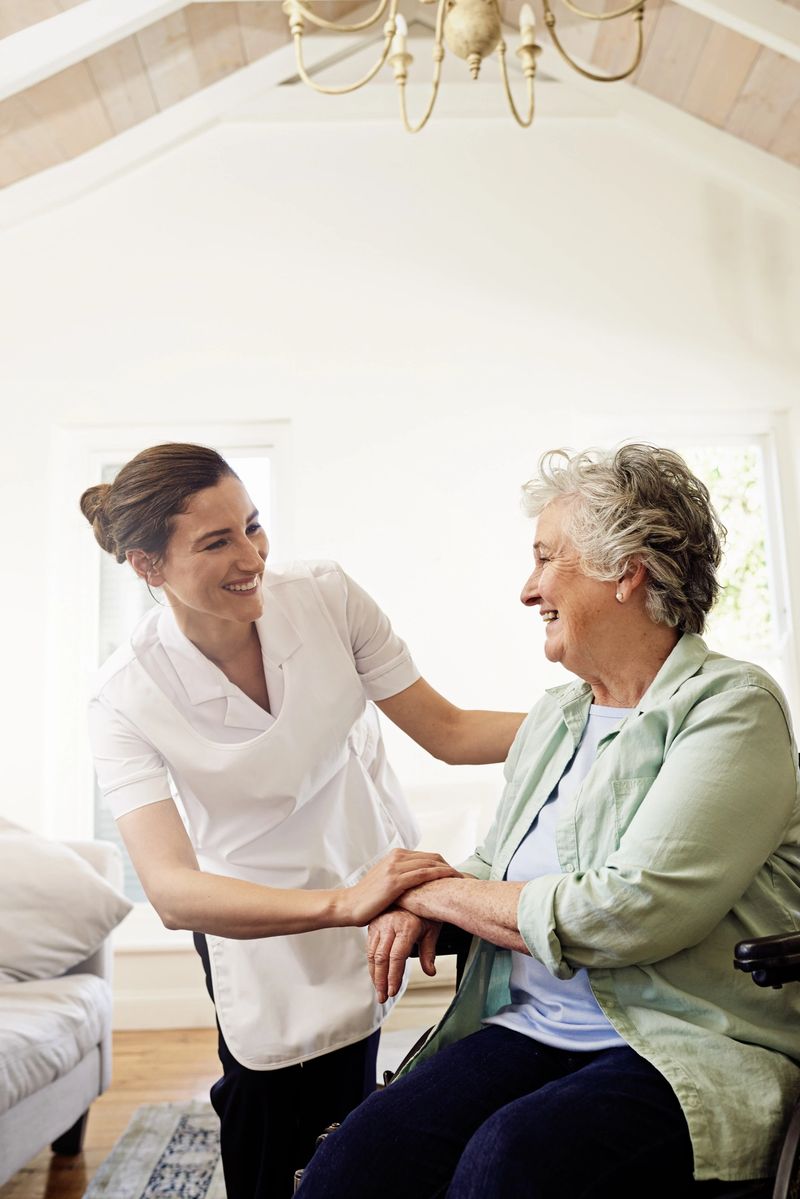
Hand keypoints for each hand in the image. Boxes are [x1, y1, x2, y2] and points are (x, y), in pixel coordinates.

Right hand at [342, 849, 458, 927]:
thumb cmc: (367, 899)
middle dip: (450, 867)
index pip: (427, 856)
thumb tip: (418, 884)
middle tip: (464, 878)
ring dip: (449, 871)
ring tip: (462, 880)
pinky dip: (440, 875)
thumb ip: (401, 876)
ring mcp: (396, 867)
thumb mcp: (385, 881)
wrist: (349, 905)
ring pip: (431, 863)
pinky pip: (424, 874)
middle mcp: (396, 857)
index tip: (456, 875)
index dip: (444, 864)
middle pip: (433, 857)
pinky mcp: (395, 880)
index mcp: (395, 855)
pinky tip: (450, 881)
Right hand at [367, 908, 441, 1003]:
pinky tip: (375, 974)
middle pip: (381, 958)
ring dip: (374, 975)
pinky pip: (369, 947)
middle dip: (381, 981)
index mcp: (405, 926)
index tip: (393, 991)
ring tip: (379, 990)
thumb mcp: (431, 929)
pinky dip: (371, 963)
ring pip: (372, 954)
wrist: (414, 888)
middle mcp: (390, 924)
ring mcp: (379, 923)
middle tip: (383, 997)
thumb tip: (430, 972)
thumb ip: (428, 952)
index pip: (396, 957)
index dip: (394, 976)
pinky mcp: (373, 924)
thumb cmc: (425, 910)